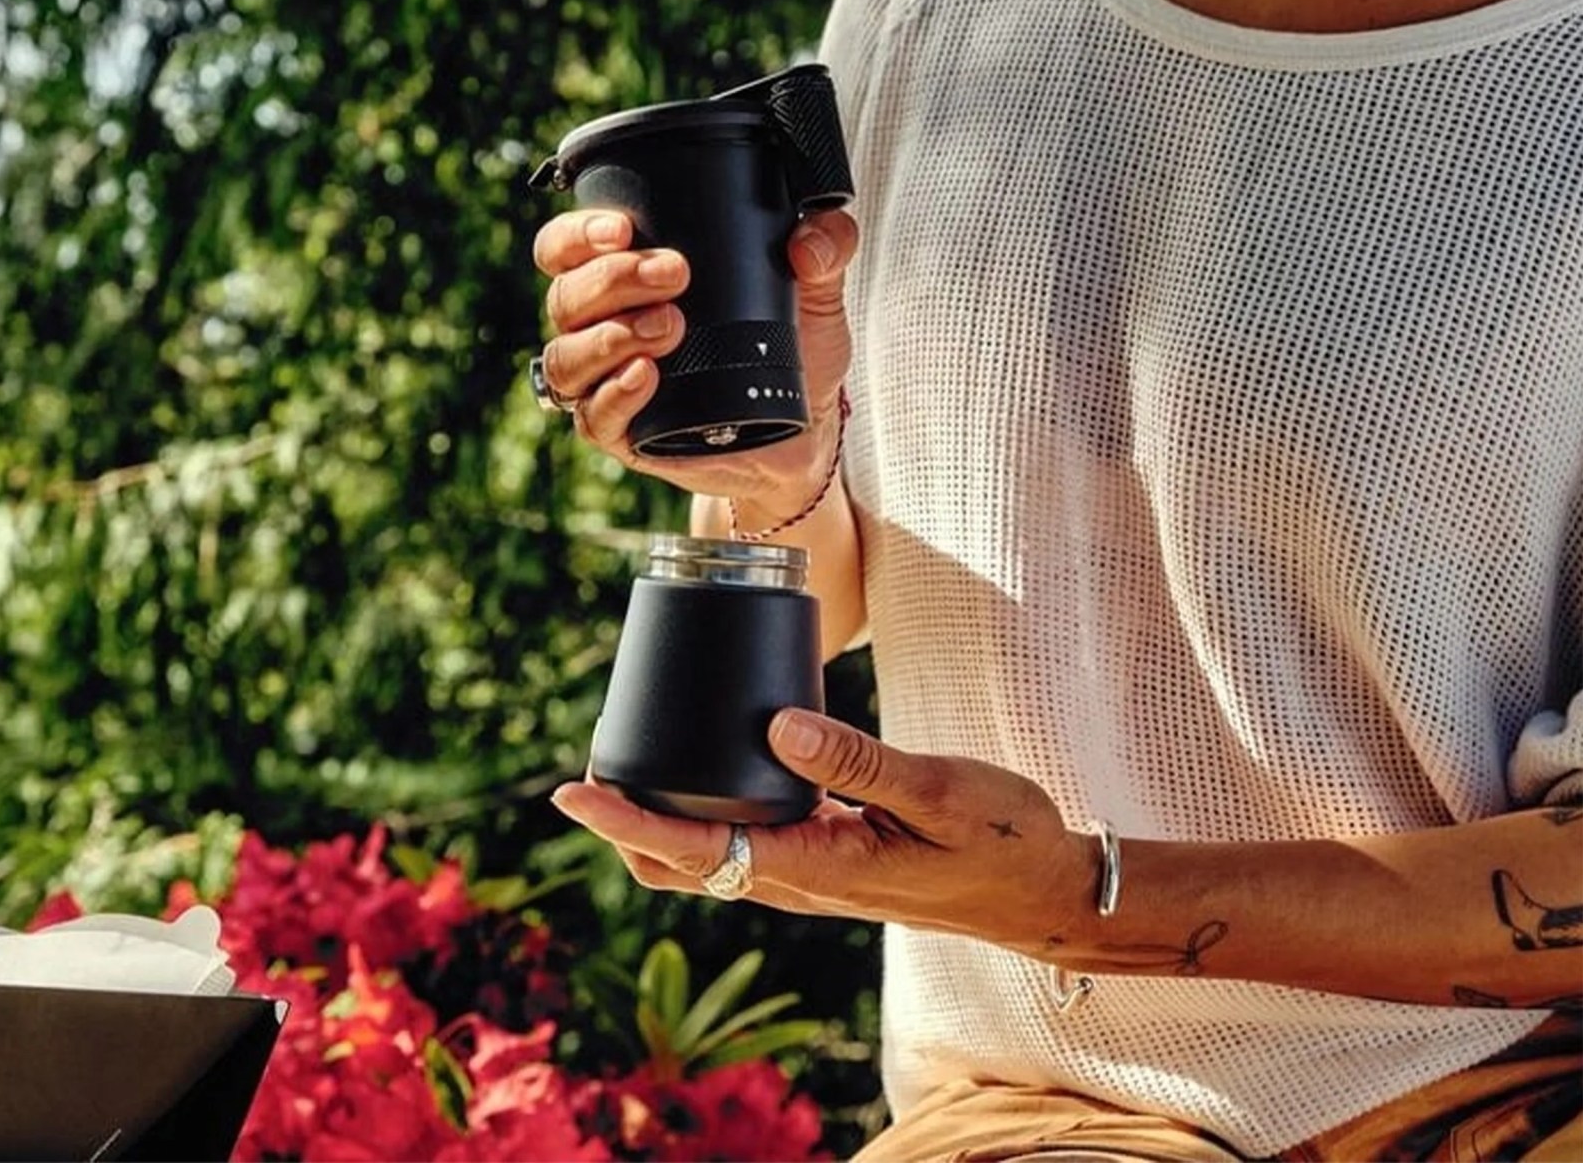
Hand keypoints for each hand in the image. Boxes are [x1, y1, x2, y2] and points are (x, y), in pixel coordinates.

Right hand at [530, 207, 858, 517]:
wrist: (806, 432)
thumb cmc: (793, 351)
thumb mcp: (816, 293)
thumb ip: (827, 247)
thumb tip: (812, 239)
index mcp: (627, 279)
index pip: (567, 248)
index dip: (578, 235)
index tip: (623, 228)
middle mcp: (604, 327)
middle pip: (566, 297)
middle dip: (612, 278)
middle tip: (675, 272)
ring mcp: (608, 383)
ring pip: (567, 357)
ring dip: (610, 337)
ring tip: (669, 327)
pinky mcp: (623, 434)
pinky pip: (592, 416)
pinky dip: (614, 394)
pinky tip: (647, 376)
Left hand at [551, 709, 1095, 958]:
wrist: (1040, 886)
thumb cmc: (1000, 837)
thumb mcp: (939, 791)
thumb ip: (859, 761)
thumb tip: (775, 726)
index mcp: (817, 868)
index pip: (697, 848)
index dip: (627, 822)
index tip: (572, 794)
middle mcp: (799, 881)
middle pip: (681, 864)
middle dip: (623, 825)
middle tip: (583, 766)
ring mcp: (809, 874)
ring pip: (706, 858)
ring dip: (654, 822)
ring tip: (617, 763)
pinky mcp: (824, 856)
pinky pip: (741, 840)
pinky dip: (700, 812)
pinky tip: (698, 766)